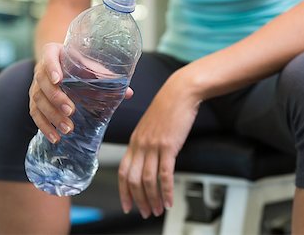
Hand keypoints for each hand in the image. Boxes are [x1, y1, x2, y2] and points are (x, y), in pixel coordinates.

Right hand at [29, 43, 132, 142]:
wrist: (63, 66)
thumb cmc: (79, 65)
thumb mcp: (90, 66)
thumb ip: (107, 77)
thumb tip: (128, 93)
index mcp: (53, 53)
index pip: (49, 57)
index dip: (52, 68)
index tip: (59, 79)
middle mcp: (41, 70)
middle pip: (43, 84)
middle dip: (56, 99)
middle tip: (70, 111)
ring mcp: (35, 87)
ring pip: (38, 101)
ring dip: (52, 117)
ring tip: (67, 129)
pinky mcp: (35, 102)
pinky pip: (35, 115)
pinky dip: (45, 127)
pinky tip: (55, 137)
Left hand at [118, 71, 200, 217]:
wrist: (180, 92)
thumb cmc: (168, 106)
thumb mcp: (151, 124)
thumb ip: (147, 141)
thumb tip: (149, 157)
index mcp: (135, 140)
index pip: (123, 171)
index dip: (123, 191)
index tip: (127, 205)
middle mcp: (140, 144)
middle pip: (133, 179)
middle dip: (138, 200)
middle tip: (145, 212)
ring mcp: (153, 146)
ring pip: (148, 180)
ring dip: (152, 199)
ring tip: (157, 210)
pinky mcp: (168, 146)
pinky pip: (165, 174)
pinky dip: (166, 191)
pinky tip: (169, 200)